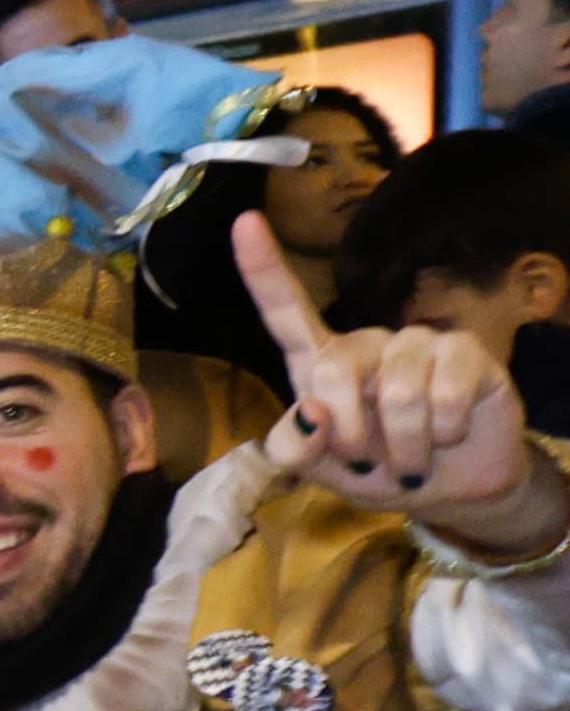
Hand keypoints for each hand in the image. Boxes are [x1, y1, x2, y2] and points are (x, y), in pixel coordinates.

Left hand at [240, 212, 569, 554]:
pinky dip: (444, 432)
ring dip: (403, 446)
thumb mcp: (322, 470)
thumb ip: (296, 448)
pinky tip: (451, 434)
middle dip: (350, 435)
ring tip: (412, 457)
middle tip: (370, 462)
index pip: (284, 311)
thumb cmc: (378, 471)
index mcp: (319, 362)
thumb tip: (310, 412)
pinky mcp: (465, 352)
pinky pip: (445, 394)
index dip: (263, 268)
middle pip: (334, 371)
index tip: (244, 223)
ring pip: (396, 393)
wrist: (451, 488)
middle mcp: (365, 342)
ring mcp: (417, 342)